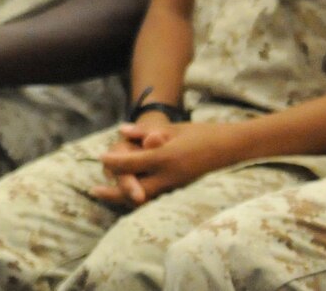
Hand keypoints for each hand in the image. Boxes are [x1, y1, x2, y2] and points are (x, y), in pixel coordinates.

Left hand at [93, 118, 244, 206]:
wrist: (232, 148)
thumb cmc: (202, 134)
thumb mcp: (173, 129)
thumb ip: (145, 133)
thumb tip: (122, 131)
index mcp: (166, 157)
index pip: (132, 162)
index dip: (114, 161)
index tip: (100, 158)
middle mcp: (170, 175)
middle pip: (135, 190)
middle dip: (113, 193)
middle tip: (94, 191)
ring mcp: (177, 185)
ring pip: (146, 197)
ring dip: (126, 197)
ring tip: (107, 194)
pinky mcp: (182, 190)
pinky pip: (157, 196)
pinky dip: (142, 196)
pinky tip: (131, 194)